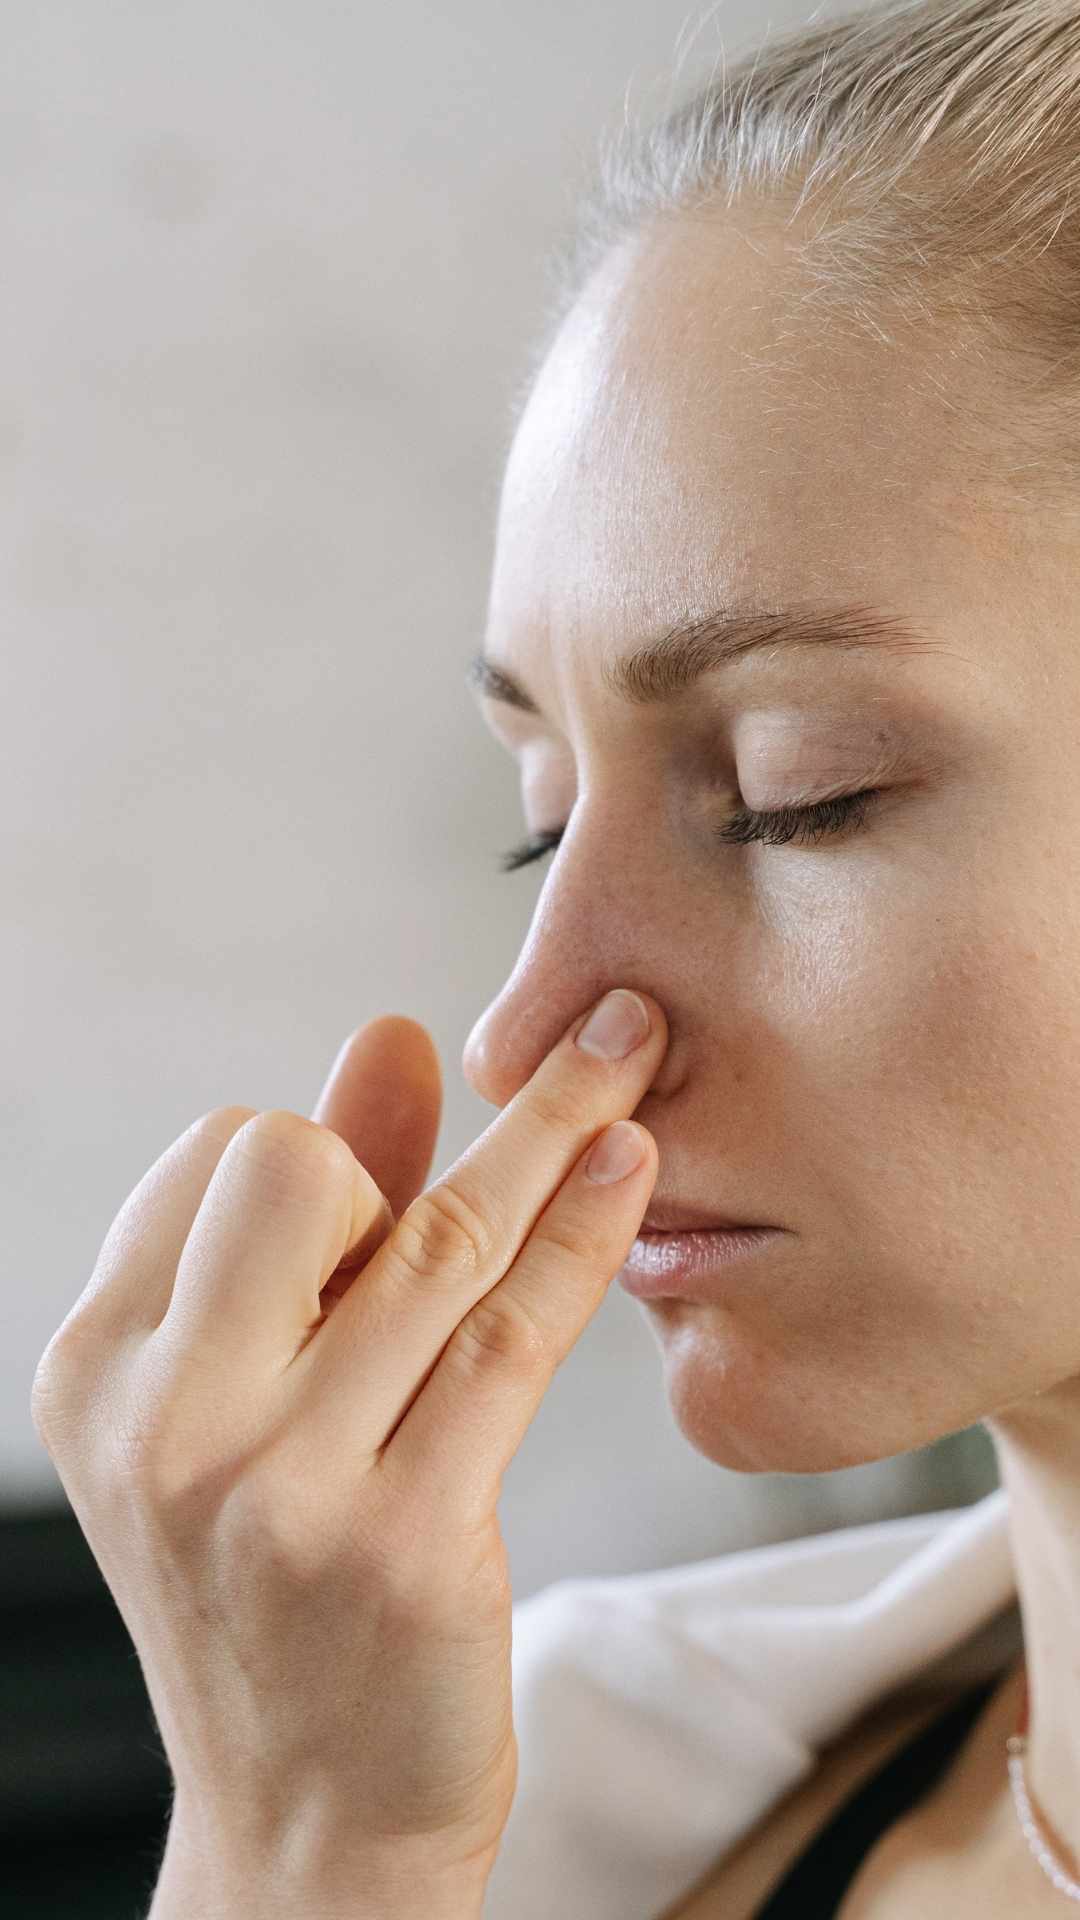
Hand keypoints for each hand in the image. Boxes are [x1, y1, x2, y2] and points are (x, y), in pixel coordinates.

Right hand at [31, 989, 666, 1910]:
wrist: (310, 1820)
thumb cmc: (281, 1577)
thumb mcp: (251, 1395)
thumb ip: (315, 1211)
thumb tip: (392, 1033)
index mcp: (101, 1369)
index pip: (215, 1154)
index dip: (316, 1159)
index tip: (370, 1208)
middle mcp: (170, 1426)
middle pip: (294, 1167)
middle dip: (389, 1150)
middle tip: (441, 1211)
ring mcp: (285, 1491)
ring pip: (439, 1242)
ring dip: (554, 1119)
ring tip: (632, 1043)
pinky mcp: (409, 1546)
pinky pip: (514, 1338)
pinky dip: (584, 1231)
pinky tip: (630, 1160)